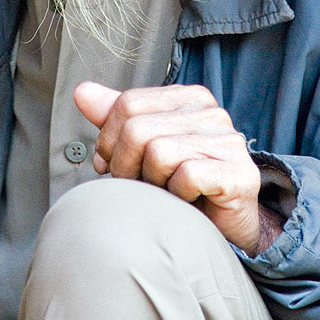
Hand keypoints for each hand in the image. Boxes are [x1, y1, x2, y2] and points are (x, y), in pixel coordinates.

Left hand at [74, 81, 269, 255]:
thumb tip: (82, 92)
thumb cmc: (179, 185)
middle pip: (138, 131)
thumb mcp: (141, 146)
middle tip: (138, 184)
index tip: (110, 163)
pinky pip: (186, 177)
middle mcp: (211, 112)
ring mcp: (228, 140)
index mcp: (187, 97)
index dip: (109, 139)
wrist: (221, 227)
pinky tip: (187, 201)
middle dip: (126, 167)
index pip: (128, 103)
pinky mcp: (237, 172)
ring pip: (158, 154)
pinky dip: (177, 197)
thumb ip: (114, 117)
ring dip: (153, 184)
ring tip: (166, 192)